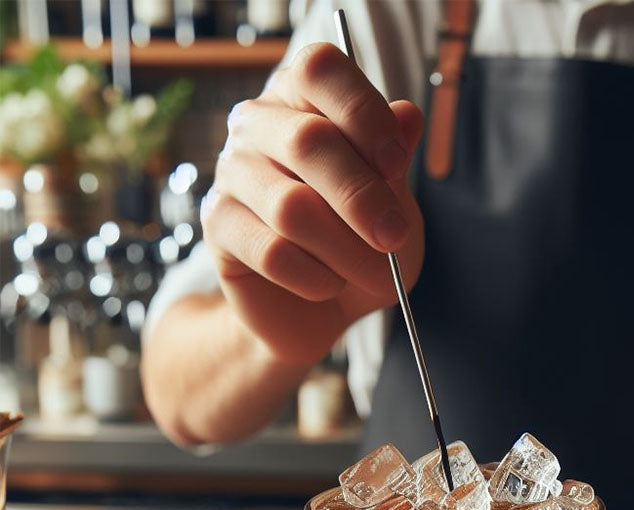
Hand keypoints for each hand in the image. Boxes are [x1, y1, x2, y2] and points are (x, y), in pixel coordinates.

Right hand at [202, 43, 424, 365]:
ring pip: (292, 208)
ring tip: (373, 273)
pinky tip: (329, 285)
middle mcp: (259, 124)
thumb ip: (396, 162)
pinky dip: (315, 278)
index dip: (362, 112)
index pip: (321, 71)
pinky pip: (273, 253)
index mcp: (304, 98)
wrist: (322, 308)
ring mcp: (231, 171)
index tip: (396, 164)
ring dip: (346, 250)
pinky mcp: (218, 224)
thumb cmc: (360, 244)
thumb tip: (408, 114)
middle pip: (308, 142)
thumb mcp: (394, 204)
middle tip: (393, 238)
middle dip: (362, 197)